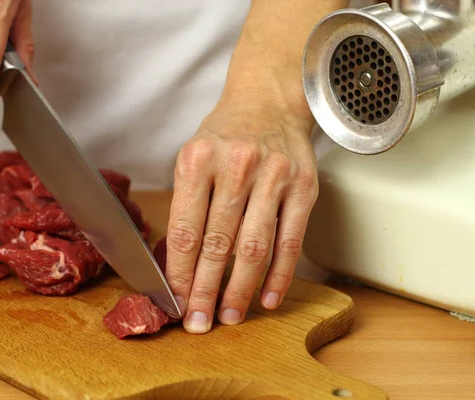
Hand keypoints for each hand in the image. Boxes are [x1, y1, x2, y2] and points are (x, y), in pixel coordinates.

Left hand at [165, 93, 318, 333]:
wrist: (267, 102)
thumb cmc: (223, 137)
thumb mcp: (192, 159)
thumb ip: (187, 206)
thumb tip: (181, 266)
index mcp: (198, 160)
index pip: (186, 229)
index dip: (181, 272)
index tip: (177, 300)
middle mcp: (237, 166)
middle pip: (219, 243)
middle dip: (206, 290)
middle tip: (199, 322)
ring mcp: (274, 176)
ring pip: (255, 247)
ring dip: (241, 289)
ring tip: (230, 315)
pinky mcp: (304, 187)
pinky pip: (291, 241)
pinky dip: (279, 275)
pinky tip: (267, 298)